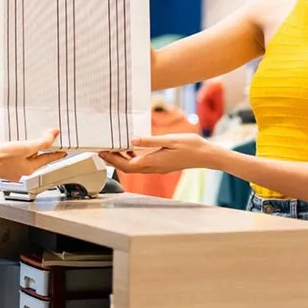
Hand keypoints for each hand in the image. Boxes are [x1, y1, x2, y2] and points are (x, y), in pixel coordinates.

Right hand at [0, 128, 65, 181]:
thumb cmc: (0, 158)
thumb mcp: (25, 147)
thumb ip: (41, 142)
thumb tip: (54, 135)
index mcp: (30, 169)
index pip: (47, 160)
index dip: (56, 154)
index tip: (63, 152)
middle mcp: (21, 171)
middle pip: (37, 160)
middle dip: (44, 153)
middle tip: (51, 146)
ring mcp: (11, 169)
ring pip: (26, 159)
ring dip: (31, 151)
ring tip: (35, 144)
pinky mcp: (2, 165)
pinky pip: (15, 157)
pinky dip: (19, 151)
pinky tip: (15, 146)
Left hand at [99, 134, 213, 173]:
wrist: (206, 155)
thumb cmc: (190, 146)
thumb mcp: (169, 140)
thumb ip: (149, 141)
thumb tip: (131, 140)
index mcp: (153, 162)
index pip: (127, 165)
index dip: (113, 160)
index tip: (102, 153)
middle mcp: (153, 167)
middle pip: (128, 167)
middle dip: (113, 160)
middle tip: (101, 151)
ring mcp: (158, 167)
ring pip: (134, 166)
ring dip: (122, 159)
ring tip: (112, 149)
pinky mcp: (161, 164)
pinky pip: (142, 163)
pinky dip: (133, 157)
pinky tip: (131, 148)